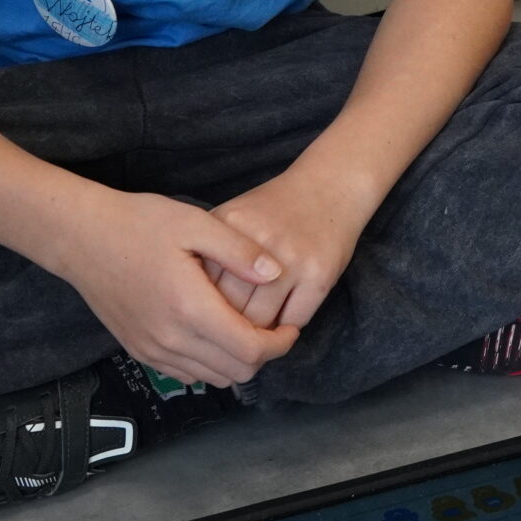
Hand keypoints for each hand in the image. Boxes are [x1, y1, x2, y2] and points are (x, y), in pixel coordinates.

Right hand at [54, 189, 298, 387]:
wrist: (81, 238)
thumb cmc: (138, 223)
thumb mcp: (195, 223)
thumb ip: (240, 251)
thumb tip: (277, 274)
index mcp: (190, 307)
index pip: (250, 350)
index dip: (280, 344)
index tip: (290, 326)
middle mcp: (171, 339)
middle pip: (236, 372)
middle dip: (264, 354)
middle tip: (273, 326)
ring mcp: (153, 350)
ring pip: (213, 378)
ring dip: (237, 361)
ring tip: (245, 328)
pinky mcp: (140, 351)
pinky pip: (187, 374)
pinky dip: (210, 363)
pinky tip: (215, 333)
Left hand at [205, 165, 375, 331]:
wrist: (329, 186)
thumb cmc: (276, 208)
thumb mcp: (235, 218)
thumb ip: (210, 253)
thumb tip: (191, 307)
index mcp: (228, 224)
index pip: (201, 284)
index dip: (202, 305)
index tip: (207, 314)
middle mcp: (258, 241)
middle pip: (229, 307)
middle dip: (227, 325)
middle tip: (230, 332)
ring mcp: (291, 259)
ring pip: (261, 322)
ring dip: (257, 334)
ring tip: (254, 333)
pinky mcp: (319, 275)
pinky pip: (294, 321)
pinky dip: (285, 328)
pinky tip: (282, 319)